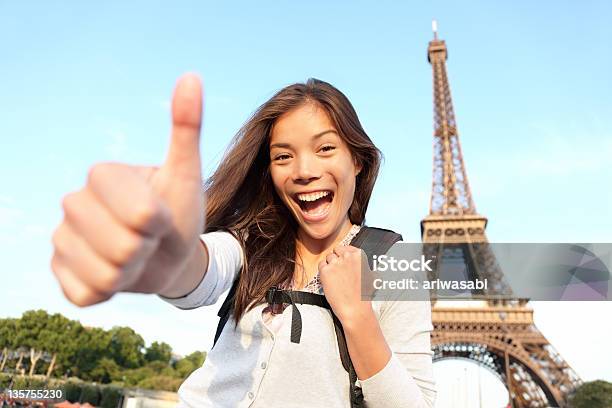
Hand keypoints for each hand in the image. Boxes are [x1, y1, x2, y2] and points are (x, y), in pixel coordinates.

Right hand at [51, 73, 203, 305]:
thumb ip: (186, 127)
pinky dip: (113, 293)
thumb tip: (192, 76)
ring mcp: (61, 241)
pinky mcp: (60, 275)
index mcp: (101, 175)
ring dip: (133, 273)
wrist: (167, 254)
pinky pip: (87, 295)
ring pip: (106, 276)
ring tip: (136, 257)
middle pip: (122, 248)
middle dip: (148, 249)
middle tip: (150, 239)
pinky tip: (117, 275)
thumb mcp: (186, 172)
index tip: (160, 216)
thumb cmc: (178, 211)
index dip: (160, 222)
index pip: (140, 214)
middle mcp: (71, 204)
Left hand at [318, 246, 373, 324]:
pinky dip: (323, 272)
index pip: (346, 247)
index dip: (343, 256)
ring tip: (335, 278)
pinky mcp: (325, 271)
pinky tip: (329, 280)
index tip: (343, 263)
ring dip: (329, 265)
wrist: (355, 309)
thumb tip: (360, 262)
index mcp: (359, 256)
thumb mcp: (370, 276)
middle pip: (335, 251)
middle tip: (339, 272)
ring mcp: (336, 263)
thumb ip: (363, 265)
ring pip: (328, 257)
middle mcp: (347, 257)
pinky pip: (321, 265)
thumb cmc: (363, 296)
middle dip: (336, 259)